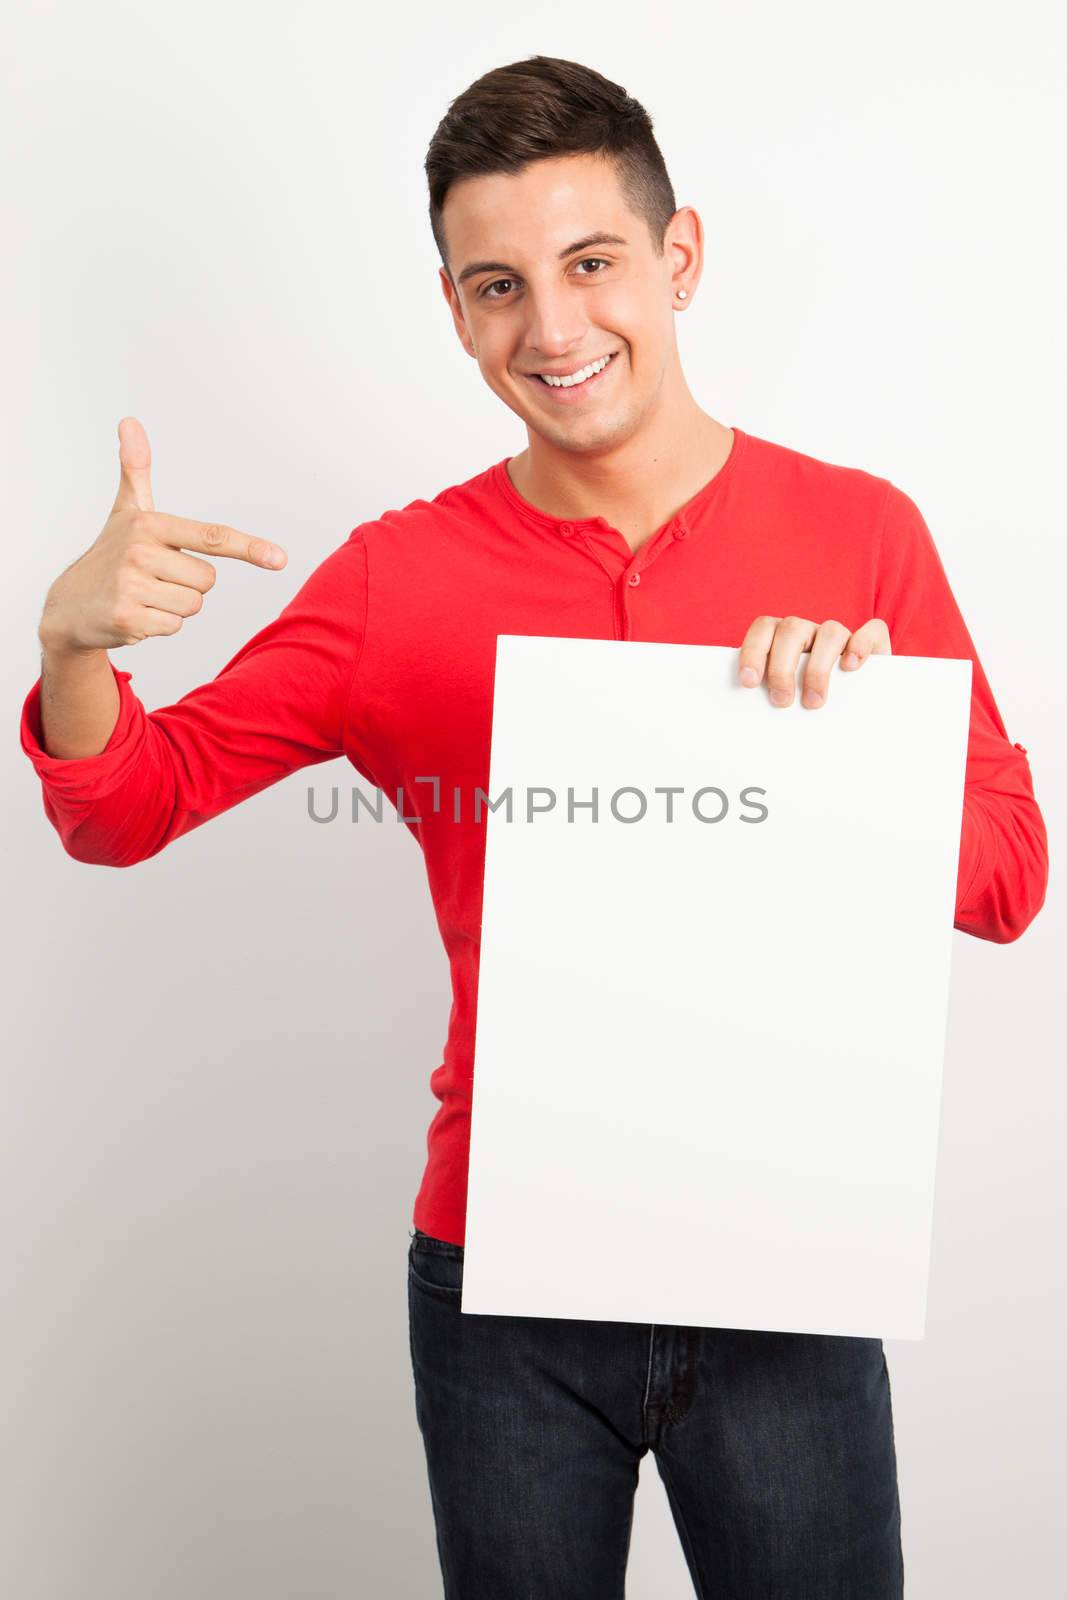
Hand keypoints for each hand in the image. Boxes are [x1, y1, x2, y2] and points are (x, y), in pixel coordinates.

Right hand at [37, 417, 287, 654]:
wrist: (69, 605)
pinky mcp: (127, 618)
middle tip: (153, 579)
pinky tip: (134, 614)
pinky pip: (174, 627)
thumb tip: (130, 421)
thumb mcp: (125, 511)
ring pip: (193, 606)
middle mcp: (139, 551)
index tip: (280, 559)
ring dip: (174, 607)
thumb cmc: (108, 554)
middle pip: (208, 581)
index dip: (249, 547)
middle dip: (187, 586)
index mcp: (148, 524)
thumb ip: (135, 469)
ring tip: (143, 595)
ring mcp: (131, 586)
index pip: (211, 537)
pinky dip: (159, 626)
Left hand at [737, 616, 891, 707]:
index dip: (753, 651)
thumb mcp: (786, 701)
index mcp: (783, 637)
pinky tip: (851, 667)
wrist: (858, 715)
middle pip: (792, 629)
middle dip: (782, 667)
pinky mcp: (874, 642)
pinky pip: (872, 631)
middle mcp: (811, 631)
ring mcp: (842, 635)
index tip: (749, 682)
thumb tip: (749, 722)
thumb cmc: (807, 707)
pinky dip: (861, 645)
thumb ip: (770, 697)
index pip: (764, 629)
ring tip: (814, 701)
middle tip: (781, 701)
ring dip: (818, 667)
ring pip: (830, 632)